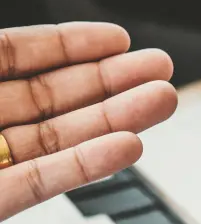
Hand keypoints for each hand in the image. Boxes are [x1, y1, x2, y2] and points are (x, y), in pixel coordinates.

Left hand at [0, 24, 177, 222]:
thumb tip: (10, 42)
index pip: (14, 58)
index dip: (68, 46)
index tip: (117, 39)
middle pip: (47, 98)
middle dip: (111, 81)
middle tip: (160, 69)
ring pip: (54, 140)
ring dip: (114, 120)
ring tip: (163, 101)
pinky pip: (37, 184)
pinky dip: (84, 167)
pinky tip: (127, 147)